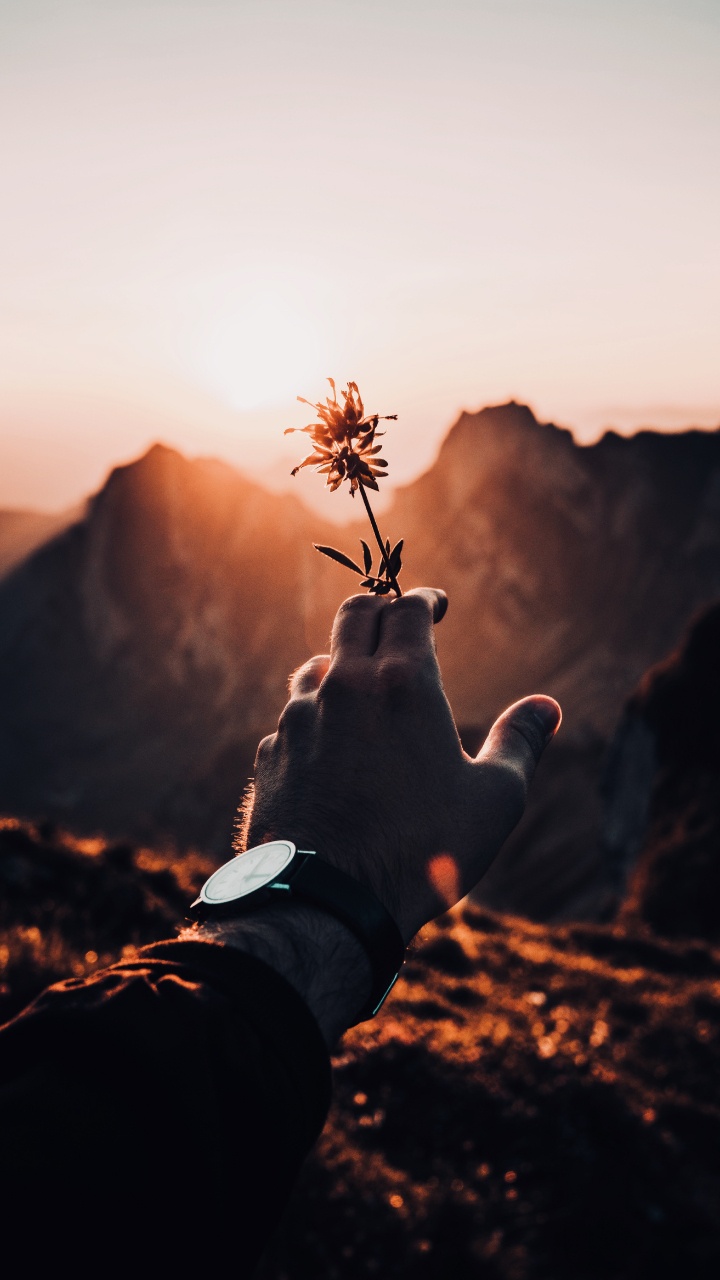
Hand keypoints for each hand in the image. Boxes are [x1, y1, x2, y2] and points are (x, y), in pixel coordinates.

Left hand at [242, 588, 560, 943]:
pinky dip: (315, 718)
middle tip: (396, 617)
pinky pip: (293, 719)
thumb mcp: (494, 800)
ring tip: (360, 684)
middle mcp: (343, 687)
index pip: (407, 609)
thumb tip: (546, 708)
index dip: (424, 599)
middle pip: (354, 615)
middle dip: (378, 608)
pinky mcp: (270, 755)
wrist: (326, 904)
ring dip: (341, 664)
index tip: (435, 604)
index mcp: (402, 684)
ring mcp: (297, 719)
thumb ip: (520, 744)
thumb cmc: (422, 851)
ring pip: (316, 666)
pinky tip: (330, 746)